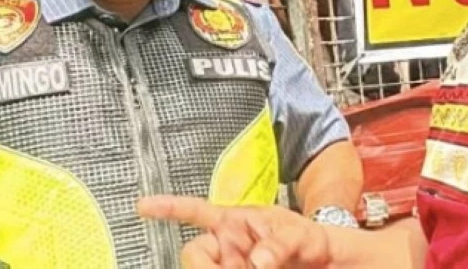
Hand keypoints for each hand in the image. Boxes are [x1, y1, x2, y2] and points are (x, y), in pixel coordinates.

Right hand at [138, 196, 331, 268]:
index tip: (142, 206)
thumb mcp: (300, 236)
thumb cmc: (309, 240)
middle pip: (193, 254)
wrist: (325, 265)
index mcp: (234, 222)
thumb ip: (280, 245)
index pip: (195, 211)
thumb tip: (258, 261)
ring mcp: (229, 266)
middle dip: (205, 266)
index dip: (168, 208)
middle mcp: (225, 246)